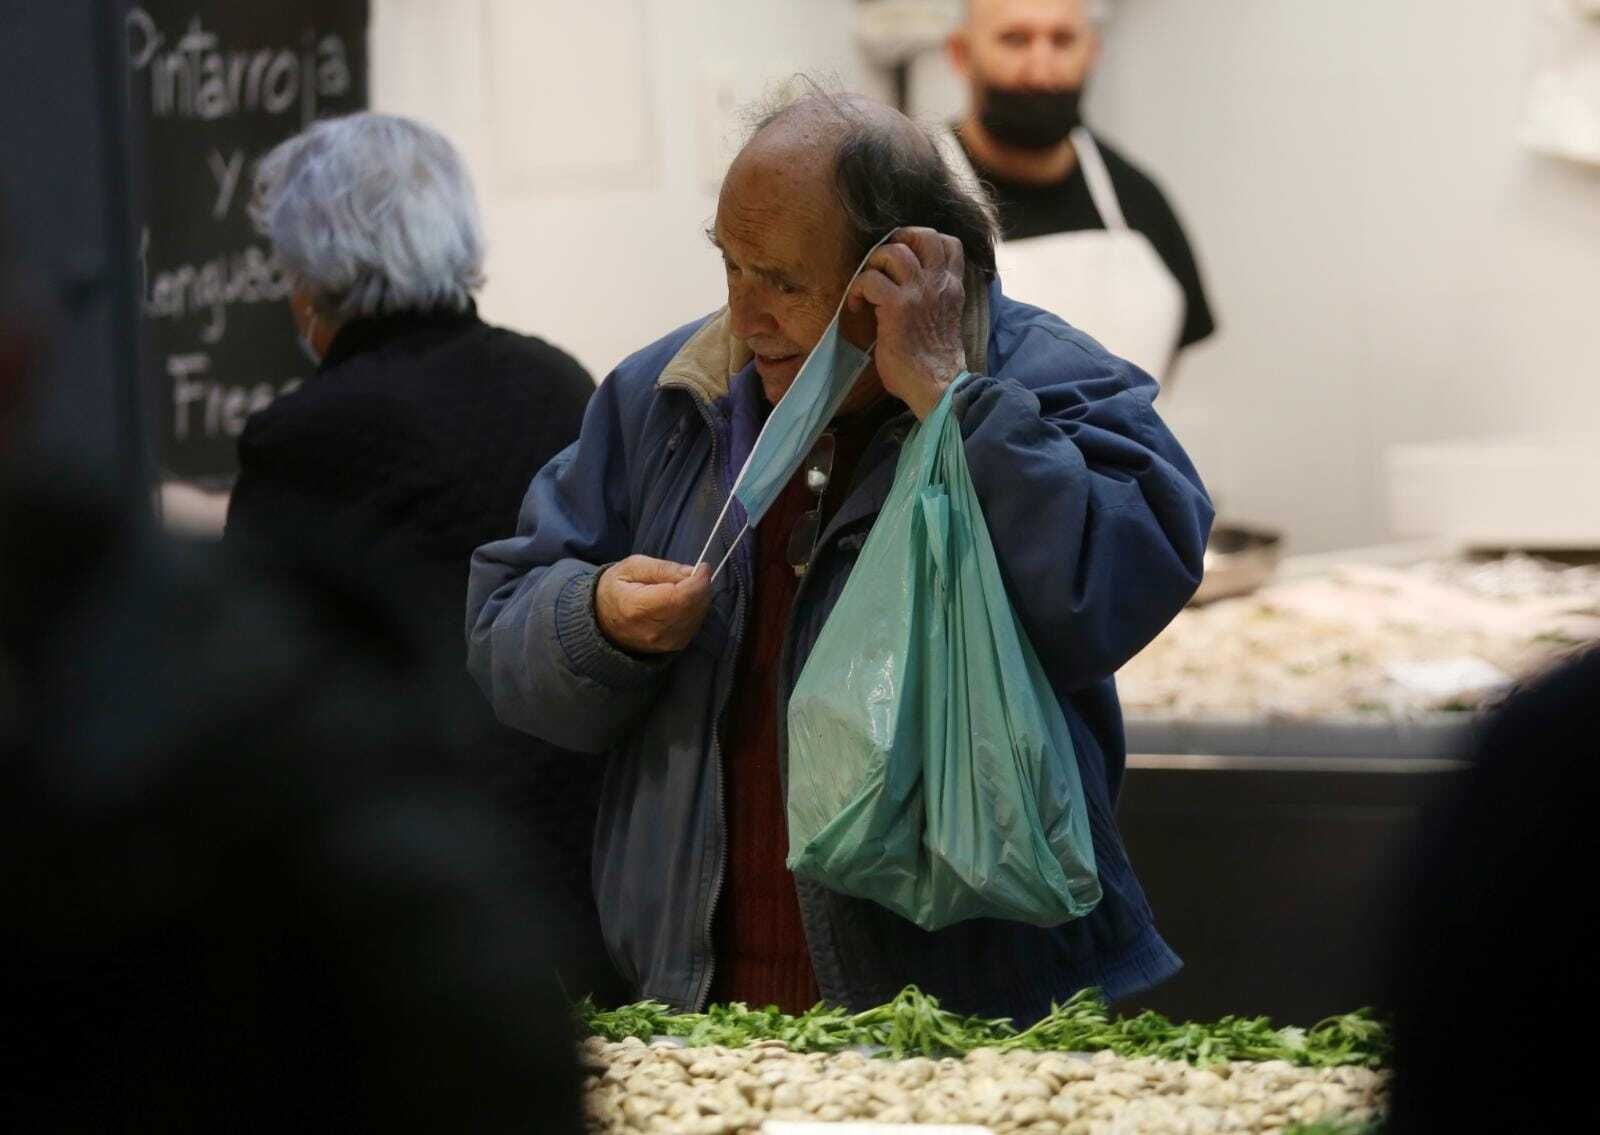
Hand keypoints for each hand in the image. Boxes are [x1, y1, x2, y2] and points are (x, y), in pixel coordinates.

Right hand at [595, 556, 712, 653]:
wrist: (602, 621)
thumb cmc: (616, 589)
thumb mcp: (632, 567)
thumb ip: (662, 568)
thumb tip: (691, 571)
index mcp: (637, 607)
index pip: (679, 597)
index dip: (697, 581)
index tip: (702, 567)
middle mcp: (652, 630)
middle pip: (692, 608)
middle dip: (701, 588)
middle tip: (697, 574)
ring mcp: (663, 642)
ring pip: (697, 618)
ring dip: (700, 600)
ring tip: (688, 586)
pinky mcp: (672, 647)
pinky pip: (694, 627)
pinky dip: (696, 611)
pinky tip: (686, 601)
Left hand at [845, 227, 967, 420]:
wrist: (938, 386)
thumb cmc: (934, 362)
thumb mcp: (945, 319)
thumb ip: (934, 298)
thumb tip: (907, 289)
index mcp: (951, 287)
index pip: (949, 243)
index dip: (923, 239)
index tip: (906, 255)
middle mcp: (938, 284)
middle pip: (922, 235)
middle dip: (896, 242)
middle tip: (881, 264)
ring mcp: (918, 292)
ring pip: (893, 252)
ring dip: (874, 264)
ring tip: (867, 286)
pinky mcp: (897, 306)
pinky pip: (870, 279)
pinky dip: (858, 289)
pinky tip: (856, 307)